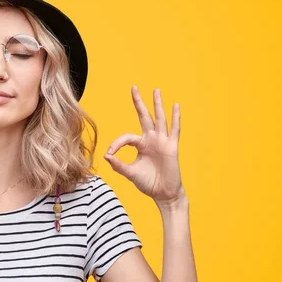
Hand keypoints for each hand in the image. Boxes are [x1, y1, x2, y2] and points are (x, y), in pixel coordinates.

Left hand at [103, 86, 184, 204]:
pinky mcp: (171, 146)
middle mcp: (151, 139)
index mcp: (140, 145)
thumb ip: (118, 165)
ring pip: (159, 118)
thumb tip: (106, 155)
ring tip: (155, 90)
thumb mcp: (130, 173)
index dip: (116, 143)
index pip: (126, 137)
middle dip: (138, 102)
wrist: (163, 193)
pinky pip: (174, 129)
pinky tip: (175, 105)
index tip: (110, 152)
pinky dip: (175, 117)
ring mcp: (162, 141)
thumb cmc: (148, 183)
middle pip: (143, 116)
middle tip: (133, 87)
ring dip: (157, 104)